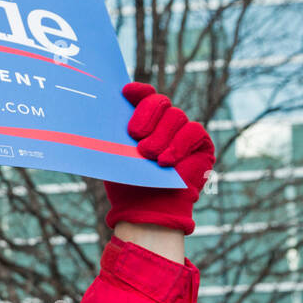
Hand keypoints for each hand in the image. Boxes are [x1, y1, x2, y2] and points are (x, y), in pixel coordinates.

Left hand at [105, 82, 214, 235]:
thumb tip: (101, 111)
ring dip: (161, 136)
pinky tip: (166, 161)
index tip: (126, 92)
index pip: (145, 96)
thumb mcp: (116, 154)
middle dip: (147, 115)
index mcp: (145, 121)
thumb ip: (115, 133)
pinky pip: (193, 132)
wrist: (146, 211)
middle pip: (161, 102)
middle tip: (135, 135)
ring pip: (176, 117)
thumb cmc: (129, 184)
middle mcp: (165, 122)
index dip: (138, 91)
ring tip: (149, 156)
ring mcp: (184, 131)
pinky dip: (179, 145)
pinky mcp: (201, 143)